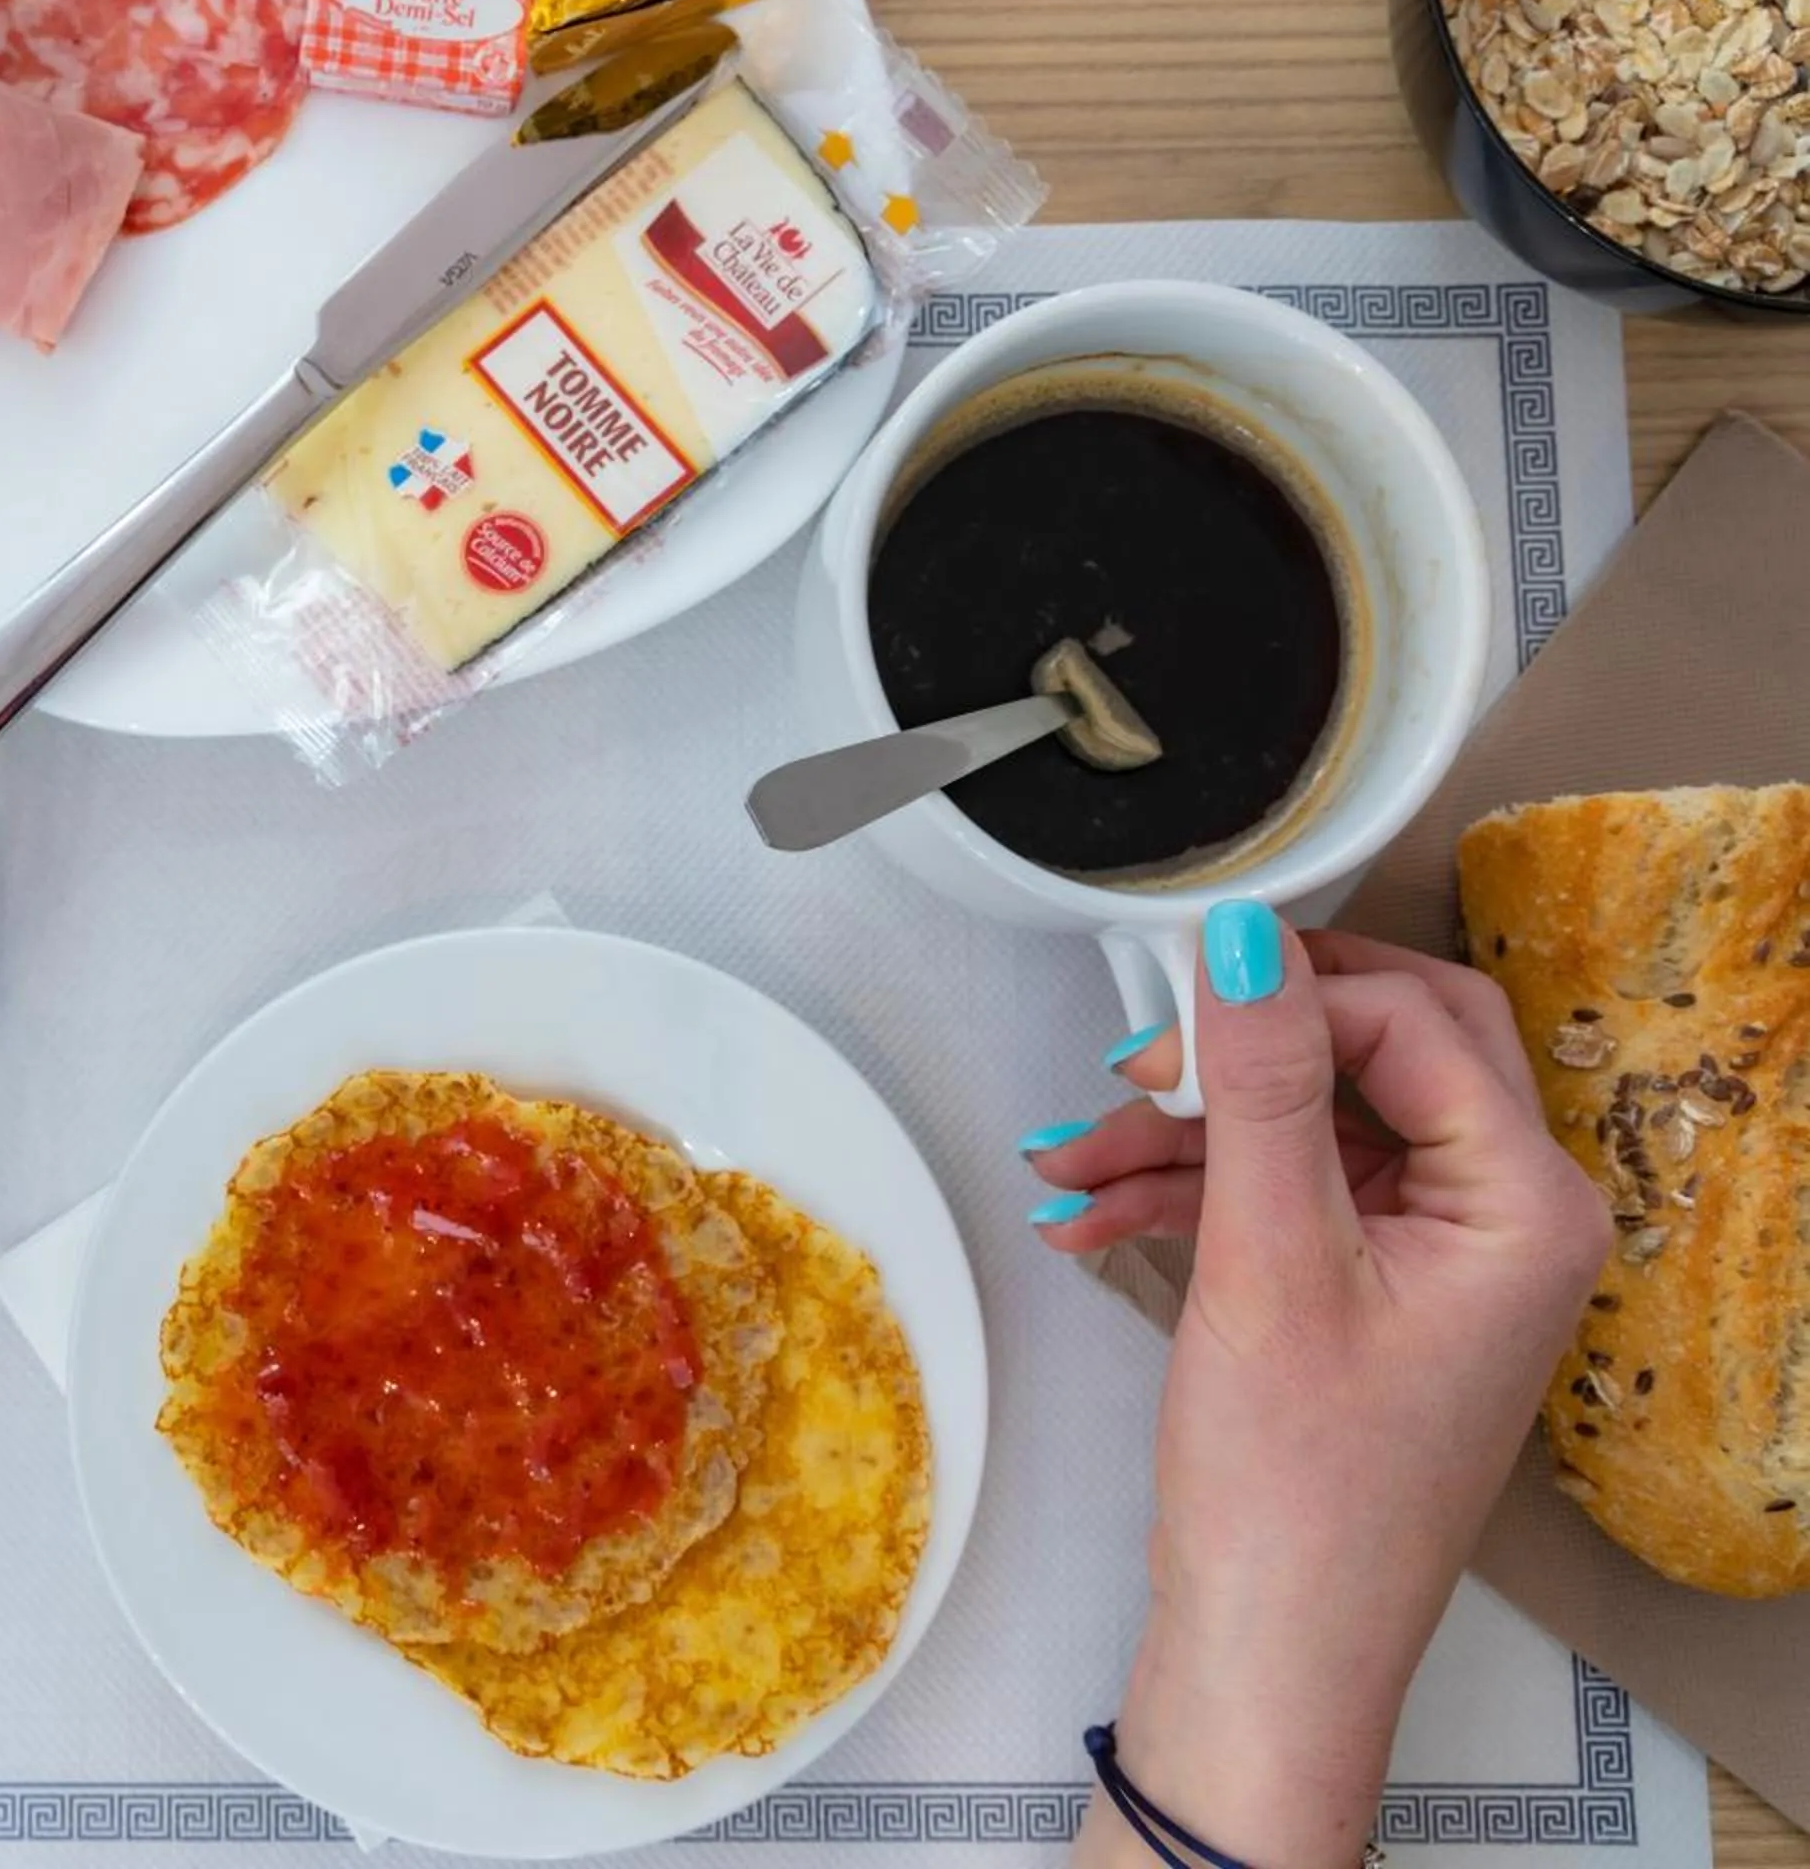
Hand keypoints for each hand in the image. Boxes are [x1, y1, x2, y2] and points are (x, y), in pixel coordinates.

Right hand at [1023, 904, 1608, 1867]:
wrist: (1267, 1657)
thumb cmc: (1295, 1493)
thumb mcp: (1266, 1261)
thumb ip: (1257, 1084)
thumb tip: (1245, 936)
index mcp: (1526, 1203)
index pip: (1413, 1021)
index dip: (1286, 995)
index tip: (1167, 999)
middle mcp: (1502, 1218)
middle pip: (1375, 1053)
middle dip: (1238, 1050)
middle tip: (1135, 1052)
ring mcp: (1436, 1257)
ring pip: (1308, 1124)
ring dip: (1183, 1132)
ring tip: (1066, 1159)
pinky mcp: (1368, 1293)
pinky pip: (1279, 1195)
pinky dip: (1185, 1194)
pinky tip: (1087, 1213)